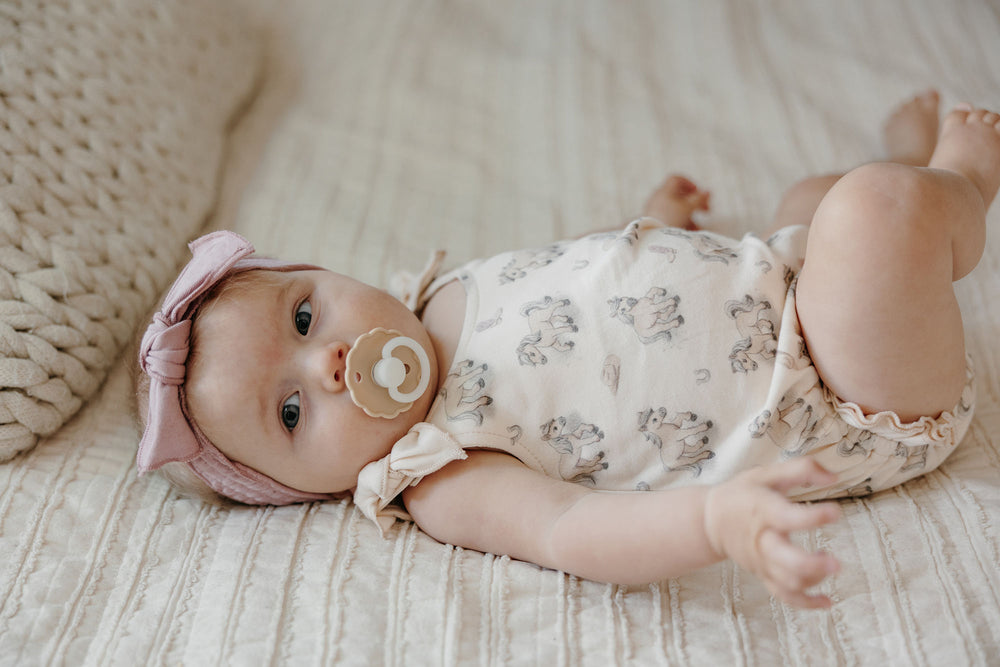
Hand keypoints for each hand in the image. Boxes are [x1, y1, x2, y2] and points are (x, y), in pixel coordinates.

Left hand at [642, 174, 710, 229]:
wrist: (651, 239)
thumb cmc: (670, 219)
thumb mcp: (688, 208)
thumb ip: (699, 199)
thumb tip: (708, 191)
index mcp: (664, 190)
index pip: (677, 179)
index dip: (690, 184)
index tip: (699, 194)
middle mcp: (657, 198)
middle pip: (678, 195)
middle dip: (694, 203)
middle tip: (706, 210)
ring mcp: (654, 210)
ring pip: (675, 210)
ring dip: (689, 217)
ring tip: (698, 229)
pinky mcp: (653, 222)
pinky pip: (669, 219)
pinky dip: (680, 223)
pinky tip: (688, 234)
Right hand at [703, 458, 842, 608]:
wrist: (711, 520)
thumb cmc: (743, 493)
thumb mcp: (766, 473)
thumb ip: (801, 469)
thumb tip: (834, 478)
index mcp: (762, 511)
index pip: (787, 518)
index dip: (812, 517)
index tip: (836, 511)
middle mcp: (762, 541)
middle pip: (787, 562)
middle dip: (813, 566)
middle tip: (836, 562)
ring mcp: (762, 562)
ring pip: (789, 582)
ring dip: (815, 577)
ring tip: (828, 562)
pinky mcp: (763, 575)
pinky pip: (784, 595)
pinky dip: (806, 603)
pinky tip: (827, 601)